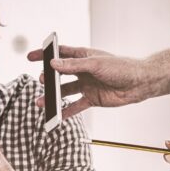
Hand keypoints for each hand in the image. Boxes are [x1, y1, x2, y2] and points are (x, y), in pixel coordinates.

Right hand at [27, 46, 150, 118]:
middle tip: (41, 81)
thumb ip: (73, 65)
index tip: (30, 57)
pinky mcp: (91, 99)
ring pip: (64, 92)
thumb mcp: (95, 64)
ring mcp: (86, 85)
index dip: (45, 55)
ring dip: (53, 97)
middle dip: (48, 78)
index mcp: (83, 57)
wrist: (139, 84)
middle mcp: (82, 71)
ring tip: (41, 102)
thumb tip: (53, 64)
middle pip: (59, 74)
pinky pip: (75, 106)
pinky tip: (56, 116)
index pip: (60, 54)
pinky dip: (65, 111)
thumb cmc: (121, 68)